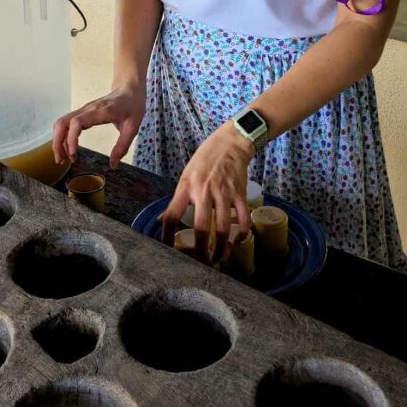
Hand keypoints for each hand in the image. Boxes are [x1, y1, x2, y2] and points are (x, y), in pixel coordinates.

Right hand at [53, 83, 145, 169]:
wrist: (129, 88)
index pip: (77, 122)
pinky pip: (67, 124)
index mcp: (101, 112)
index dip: (71, 138)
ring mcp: (83, 110)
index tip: (73, 153)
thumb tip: (113, 165)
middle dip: (58, 143)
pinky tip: (69, 149)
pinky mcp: (82, 113)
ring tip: (64, 159)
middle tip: (62, 161)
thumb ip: (122, 146)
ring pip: (62, 123)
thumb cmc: (132, 105)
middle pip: (63, 123)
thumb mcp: (133, 128)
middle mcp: (88, 110)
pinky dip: (63, 137)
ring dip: (58, 141)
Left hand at [161, 123, 252, 262]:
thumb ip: (178, 198)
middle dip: (199, 251)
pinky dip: (241, 234)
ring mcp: (224, 194)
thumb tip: (163, 219)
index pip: (172, 215)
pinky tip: (238, 241)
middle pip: (200, 228)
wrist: (231, 143)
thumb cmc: (206, 159)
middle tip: (199, 264)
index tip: (167, 250)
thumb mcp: (186, 175)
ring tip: (218, 259)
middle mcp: (204, 192)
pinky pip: (242, 219)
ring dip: (221, 249)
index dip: (167, 236)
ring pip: (222, 229)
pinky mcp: (240, 194)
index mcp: (186, 187)